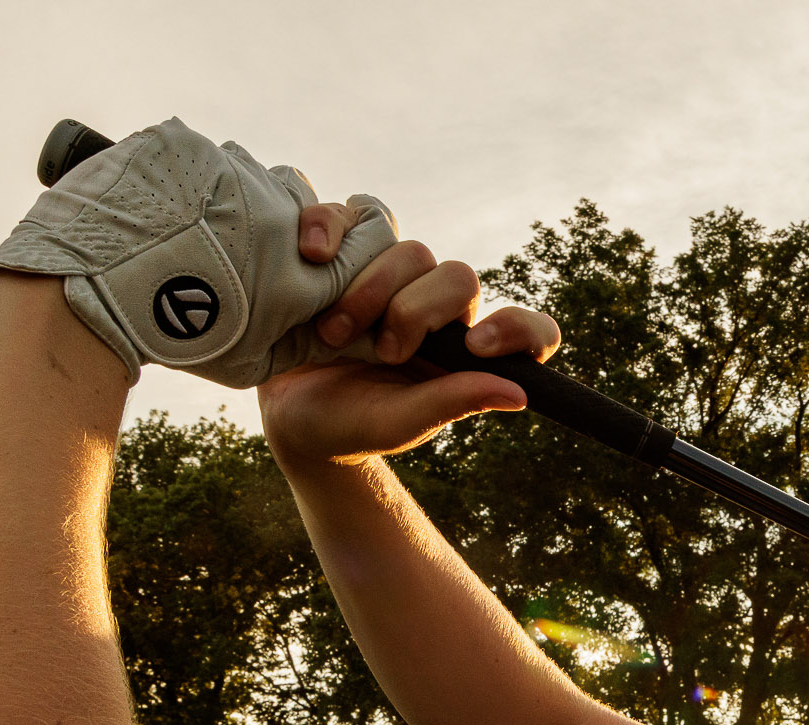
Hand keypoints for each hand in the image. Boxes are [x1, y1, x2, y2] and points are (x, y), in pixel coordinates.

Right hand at [259, 202, 561, 465]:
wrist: (282, 410)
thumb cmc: (345, 425)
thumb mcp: (395, 423)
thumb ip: (450, 403)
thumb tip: (518, 393)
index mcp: (463, 356)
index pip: (526, 330)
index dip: (516, 328)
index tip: (476, 346)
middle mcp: (436, 310)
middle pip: (456, 276)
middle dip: (414, 311)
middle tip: (381, 353)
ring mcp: (390, 277)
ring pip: (407, 247)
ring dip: (367, 288)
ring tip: (331, 333)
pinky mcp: (345, 252)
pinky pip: (349, 214)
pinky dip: (329, 226)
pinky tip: (312, 255)